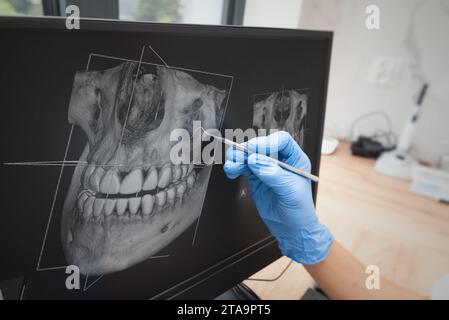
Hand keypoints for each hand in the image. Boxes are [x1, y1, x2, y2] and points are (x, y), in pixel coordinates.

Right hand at [223, 131, 333, 264]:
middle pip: (261, 146)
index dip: (267, 142)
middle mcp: (280, 161)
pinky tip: (232, 171)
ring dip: (238, 158)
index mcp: (295, 159)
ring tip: (232, 164)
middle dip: (248, 149)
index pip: (281, 141)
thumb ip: (273, 174)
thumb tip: (255, 161)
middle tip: (238, 155)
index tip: (255, 149)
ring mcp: (267, 169)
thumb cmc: (300, 211)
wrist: (292, 230)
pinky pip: (243, 168)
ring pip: (249, 156)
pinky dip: (235, 167)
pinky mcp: (256, 179)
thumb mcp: (290, 191)